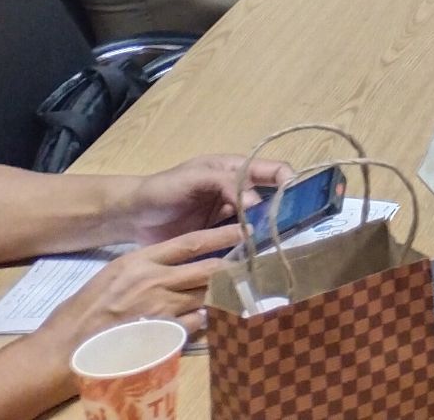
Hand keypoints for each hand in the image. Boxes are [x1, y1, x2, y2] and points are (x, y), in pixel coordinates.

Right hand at [37, 226, 242, 349]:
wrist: (65, 346)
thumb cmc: (85, 308)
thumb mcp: (113, 274)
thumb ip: (146, 264)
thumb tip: (174, 262)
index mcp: (140, 261)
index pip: (190, 242)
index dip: (221, 236)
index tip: (243, 230)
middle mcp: (154, 282)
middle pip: (206, 268)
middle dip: (230, 264)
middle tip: (248, 260)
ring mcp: (159, 310)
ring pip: (204, 295)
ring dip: (219, 291)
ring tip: (234, 286)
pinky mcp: (161, 334)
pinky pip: (195, 322)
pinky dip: (203, 318)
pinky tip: (206, 315)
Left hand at [117, 156, 291, 244]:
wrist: (133, 216)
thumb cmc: (164, 188)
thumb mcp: (195, 177)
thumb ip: (226, 184)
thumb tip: (257, 204)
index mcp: (237, 171)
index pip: (273, 171)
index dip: (290, 181)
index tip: (300, 200)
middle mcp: (239, 194)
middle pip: (271, 201)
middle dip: (282, 214)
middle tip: (290, 232)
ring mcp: (230, 218)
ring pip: (258, 225)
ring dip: (266, 236)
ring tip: (273, 250)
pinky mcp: (219, 240)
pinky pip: (240, 244)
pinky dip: (248, 251)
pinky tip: (252, 262)